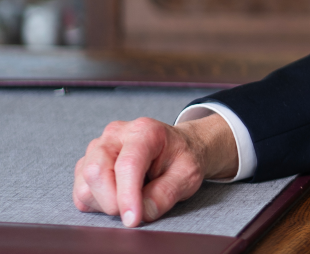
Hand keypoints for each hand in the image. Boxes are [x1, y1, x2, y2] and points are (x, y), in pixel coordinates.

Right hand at [72, 113, 238, 226]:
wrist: (177, 149)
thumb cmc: (181, 159)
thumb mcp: (188, 175)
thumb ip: (167, 193)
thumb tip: (143, 213)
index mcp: (144, 131)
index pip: (127, 165)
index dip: (127, 196)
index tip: (133, 219)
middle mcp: (115, 135)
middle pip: (96, 172)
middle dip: (113, 201)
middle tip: (137, 210)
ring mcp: (97, 147)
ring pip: (85, 185)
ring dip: (105, 203)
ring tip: (133, 197)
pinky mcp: (86, 163)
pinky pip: (81, 192)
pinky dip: (97, 203)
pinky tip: (119, 195)